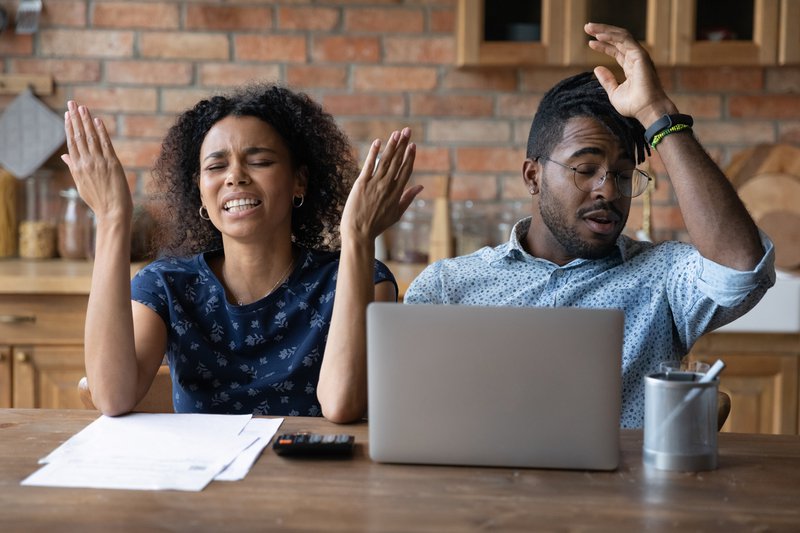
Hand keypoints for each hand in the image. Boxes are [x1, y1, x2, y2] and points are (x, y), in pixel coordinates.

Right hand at [60, 101, 132, 220]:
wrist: (112, 212)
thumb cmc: (98, 200)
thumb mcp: (81, 183)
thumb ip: (73, 167)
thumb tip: (64, 155)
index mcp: (77, 167)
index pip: (71, 142)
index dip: (69, 127)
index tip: (67, 114)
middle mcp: (86, 162)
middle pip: (79, 136)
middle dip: (74, 118)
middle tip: (71, 103)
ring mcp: (99, 162)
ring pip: (90, 137)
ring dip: (86, 121)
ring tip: (82, 107)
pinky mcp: (112, 164)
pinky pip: (106, 144)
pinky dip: (101, 132)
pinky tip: (97, 121)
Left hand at [340, 127, 421, 243]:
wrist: (359, 232)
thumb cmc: (377, 225)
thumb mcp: (397, 213)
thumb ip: (408, 198)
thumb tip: (421, 187)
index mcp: (397, 193)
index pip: (406, 171)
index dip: (410, 157)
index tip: (413, 145)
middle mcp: (387, 186)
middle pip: (397, 162)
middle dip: (403, 145)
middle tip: (407, 131)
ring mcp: (374, 184)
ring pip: (385, 161)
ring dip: (391, 146)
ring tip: (396, 133)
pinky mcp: (361, 184)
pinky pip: (368, 165)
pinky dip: (373, 153)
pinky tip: (378, 142)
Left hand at [584, 22, 676, 126]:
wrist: (647, 110)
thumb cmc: (634, 105)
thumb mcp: (614, 92)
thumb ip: (607, 80)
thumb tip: (597, 68)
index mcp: (631, 66)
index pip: (616, 50)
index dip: (603, 45)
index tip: (590, 43)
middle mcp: (636, 58)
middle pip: (618, 40)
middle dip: (602, 32)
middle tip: (587, 27)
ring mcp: (639, 56)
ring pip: (621, 36)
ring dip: (604, 30)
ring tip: (589, 27)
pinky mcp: (640, 55)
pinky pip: (624, 40)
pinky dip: (611, 36)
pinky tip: (599, 36)